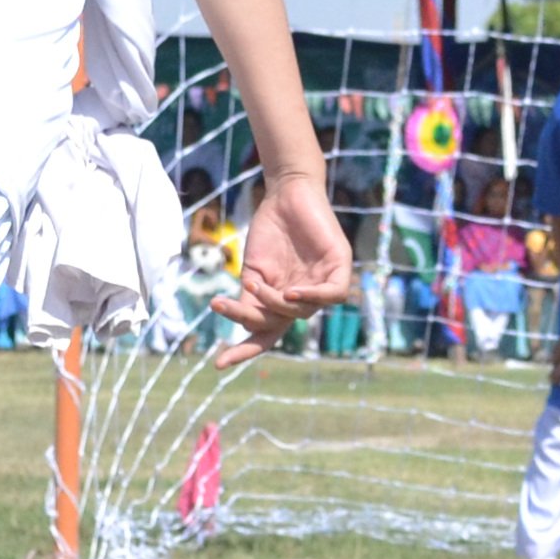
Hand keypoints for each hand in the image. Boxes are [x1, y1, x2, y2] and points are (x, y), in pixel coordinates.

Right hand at [209, 172, 353, 363]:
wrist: (286, 193)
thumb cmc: (270, 230)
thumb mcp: (254, 269)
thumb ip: (251, 299)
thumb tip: (243, 327)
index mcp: (282, 301)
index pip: (266, 333)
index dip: (245, 350)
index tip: (218, 365)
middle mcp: (303, 298)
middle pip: (279, 326)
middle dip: (250, 324)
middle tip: (223, 305)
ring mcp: (323, 284)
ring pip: (301, 313)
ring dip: (274, 303)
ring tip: (256, 284)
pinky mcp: (340, 267)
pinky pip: (332, 295)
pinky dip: (311, 297)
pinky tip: (291, 292)